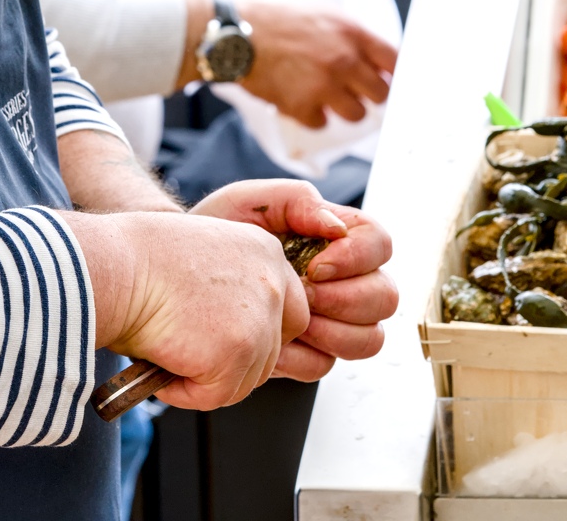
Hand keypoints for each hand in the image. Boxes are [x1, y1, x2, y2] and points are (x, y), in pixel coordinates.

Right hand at [65, 208, 309, 411]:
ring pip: (245, 379)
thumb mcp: (202, 256)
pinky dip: (185, 393)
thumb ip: (231, 287)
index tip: (227, 341)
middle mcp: (272, 285)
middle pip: (272, 352)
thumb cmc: (137, 258)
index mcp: (265, 253)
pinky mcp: (234, 354)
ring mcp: (258, 321)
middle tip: (192, 357)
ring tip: (168, 356)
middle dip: (234, 364)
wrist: (115, 267)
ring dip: (207, 379)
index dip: (259, 335)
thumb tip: (226, 331)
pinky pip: (214, 395)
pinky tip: (161, 367)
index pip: (290, 312)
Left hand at [191, 180, 396, 383]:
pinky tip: (272, 341)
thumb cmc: (219, 230)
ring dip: (330, 331)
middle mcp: (345, 282)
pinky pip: (323, 366)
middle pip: (384, 297)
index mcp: (338, 239)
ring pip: (368, 339)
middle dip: (344, 299)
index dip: (357, 258)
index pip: (380, 244)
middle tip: (301, 293)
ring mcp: (331, 321)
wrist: (182, 271)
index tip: (316, 264)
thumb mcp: (251, 201)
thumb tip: (336, 226)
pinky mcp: (306, 354)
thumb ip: (297, 199)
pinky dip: (298, 357)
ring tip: (289, 317)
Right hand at [236, 0, 396, 127]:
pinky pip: (322, 123)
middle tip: (356, 93)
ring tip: (328, 100)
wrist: (235, 34)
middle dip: (370, 95)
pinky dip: (313, 116)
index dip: (392, 73)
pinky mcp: (302, 107)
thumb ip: (348, 33)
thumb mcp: (320, 11)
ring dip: (344, 110)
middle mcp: (344, 60)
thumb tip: (369, 55)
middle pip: (380, 94)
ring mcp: (325, 86)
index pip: (393, 61)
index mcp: (352, 33)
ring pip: (356, 115)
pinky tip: (300, 101)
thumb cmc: (274, 18)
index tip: (387, 79)